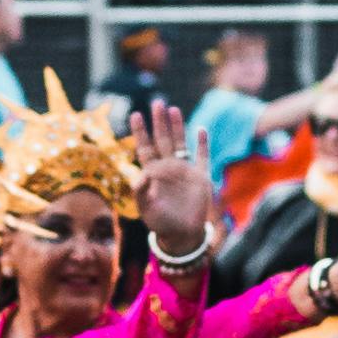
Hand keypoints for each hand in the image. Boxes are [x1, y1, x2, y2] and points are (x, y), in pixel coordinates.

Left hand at [129, 101, 216, 266]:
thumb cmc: (160, 223)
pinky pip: (202, 157)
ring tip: (173, 109)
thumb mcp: (146, 208)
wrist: (182, 235)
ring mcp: (184, 171)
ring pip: (180, 144)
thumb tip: (141, 173)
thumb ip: (141, 191)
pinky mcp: (200, 177)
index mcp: (152, 174)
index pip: (145, 148)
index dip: (140, 132)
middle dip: (159, 122)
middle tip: (157, 102)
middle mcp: (167, 168)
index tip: (135, 115)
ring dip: (177, 127)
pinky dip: (202, 144)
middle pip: (162, 140)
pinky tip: (200, 130)